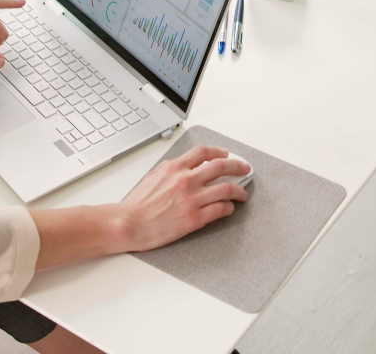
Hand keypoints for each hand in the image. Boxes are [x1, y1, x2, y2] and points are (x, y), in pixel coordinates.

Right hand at [117, 146, 248, 251]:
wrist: (130, 223)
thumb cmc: (138, 204)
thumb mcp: (152, 176)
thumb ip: (170, 168)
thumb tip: (182, 165)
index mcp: (175, 168)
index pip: (204, 153)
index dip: (220, 152)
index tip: (227, 155)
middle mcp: (186, 180)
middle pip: (221, 167)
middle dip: (238, 166)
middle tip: (245, 169)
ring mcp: (192, 199)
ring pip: (226, 189)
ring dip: (239, 190)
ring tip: (242, 194)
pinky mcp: (195, 218)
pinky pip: (220, 210)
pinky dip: (228, 208)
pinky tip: (228, 208)